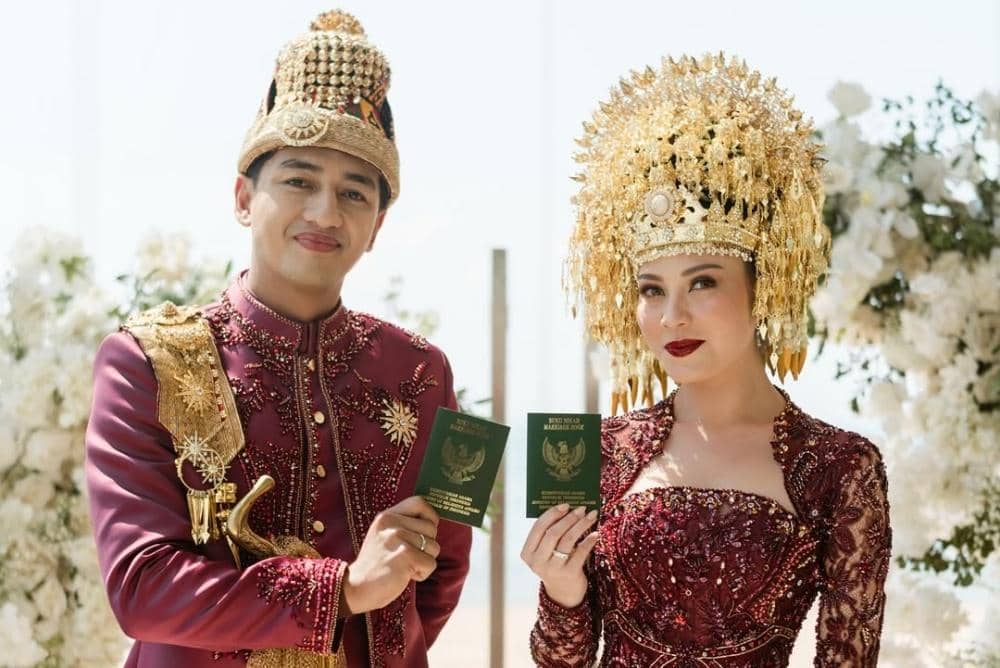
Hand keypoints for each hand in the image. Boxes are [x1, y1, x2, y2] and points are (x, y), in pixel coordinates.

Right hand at [341, 496, 440, 615]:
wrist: (356, 588)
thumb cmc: (375, 565)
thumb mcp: (383, 535)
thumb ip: (403, 525)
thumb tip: (432, 522)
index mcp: (387, 516)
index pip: (420, 503)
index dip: (430, 517)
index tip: (424, 533)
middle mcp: (392, 523)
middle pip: (432, 528)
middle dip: (426, 546)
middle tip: (407, 557)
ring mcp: (397, 538)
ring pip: (434, 547)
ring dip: (424, 561)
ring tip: (404, 566)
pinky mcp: (405, 555)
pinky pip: (431, 564)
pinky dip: (422, 574)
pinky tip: (404, 575)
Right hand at [520, 504, 598, 608]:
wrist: (563, 594)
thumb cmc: (554, 564)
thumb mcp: (545, 552)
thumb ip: (548, 534)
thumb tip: (567, 508)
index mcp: (527, 553)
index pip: (538, 528)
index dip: (552, 514)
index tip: (565, 505)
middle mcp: (538, 562)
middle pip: (553, 533)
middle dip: (569, 518)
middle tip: (581, 508)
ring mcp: (553, 569)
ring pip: (568, 540)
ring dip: (581, 525)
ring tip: (591, 516)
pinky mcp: (569, 574)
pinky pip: (581, 552)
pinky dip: (589, 540)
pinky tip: (595, 533)